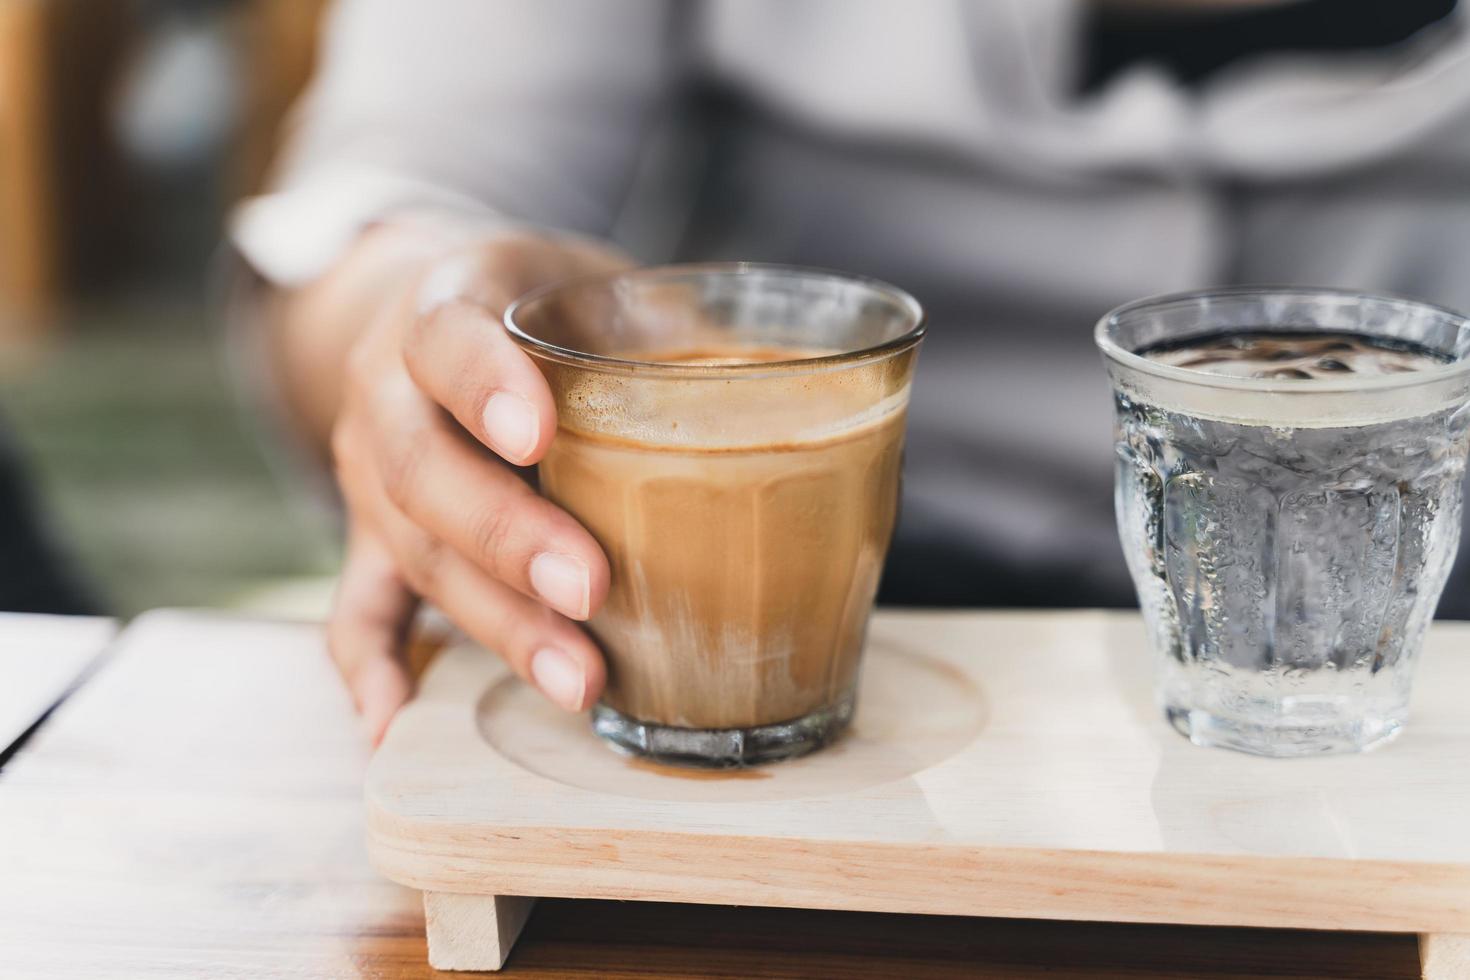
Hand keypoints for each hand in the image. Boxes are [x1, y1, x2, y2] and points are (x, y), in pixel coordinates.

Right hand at [324, 227, 628, 742]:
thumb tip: (803, 380)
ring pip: (411, 552)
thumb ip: (672, 322)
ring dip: (495, 621)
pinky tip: (397, 728)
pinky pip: (359, 609)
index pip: (445, 337)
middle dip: (505, 535)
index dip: (485, 385)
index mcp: (447, 302)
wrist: (430, 319)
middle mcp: (390, 392)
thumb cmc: (544, 306)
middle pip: (420, 468)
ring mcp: (371, 474)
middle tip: (588, 586)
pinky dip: (375, 670)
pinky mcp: (372, 540)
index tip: (540, 433)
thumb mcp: (598, 281)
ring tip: (578, 678)